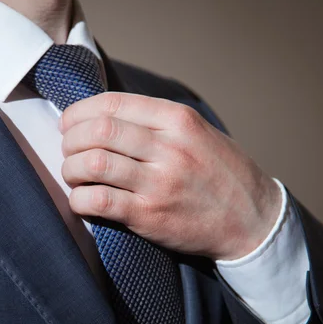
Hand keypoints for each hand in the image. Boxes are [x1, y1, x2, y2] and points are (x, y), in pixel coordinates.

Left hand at [59, 92, 281, 260]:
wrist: (254, 219)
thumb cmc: (221, 173)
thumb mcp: (198, 132)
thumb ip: (156, 121)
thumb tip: (102, 117)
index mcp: (178, 120)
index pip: (112, 104)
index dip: (79, 112)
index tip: (68, 123)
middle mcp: (169, 148)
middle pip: (98, 132)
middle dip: (70, 139)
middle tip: (68, 150)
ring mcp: (159, 183)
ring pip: (94, 164)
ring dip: (71, 169)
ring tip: (73, 174)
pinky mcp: (150, 216)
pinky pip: (99, 202)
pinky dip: (79, 199)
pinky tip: (81, 200)